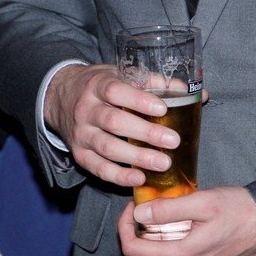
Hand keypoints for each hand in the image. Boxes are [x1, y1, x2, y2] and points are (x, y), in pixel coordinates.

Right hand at [44, 64, 180, 186]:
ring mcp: (81, 134)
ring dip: (136, 158)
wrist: (61, 97)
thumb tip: (195, 93)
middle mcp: (86, 110)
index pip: (115, 91)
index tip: (162, 109)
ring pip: (107, 148)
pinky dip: (119, 177)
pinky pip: (98, 169)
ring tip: (163, 163)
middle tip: (173, 141)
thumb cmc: (101, 86)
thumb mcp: (121, 75)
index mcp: (98, 85)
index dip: (139, 100)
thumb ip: (155, 83)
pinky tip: (139, 179)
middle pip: (114, 122)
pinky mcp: (80, 154)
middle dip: (145, 133)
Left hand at [118, 187, 255, 255]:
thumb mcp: (203, 203)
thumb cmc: (241, 211)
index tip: (133, 204)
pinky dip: (171, 235)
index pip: (132, 249)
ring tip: (172, 207)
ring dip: (157, 230)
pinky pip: (173, 253)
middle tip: (153, 200)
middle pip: (143, 251)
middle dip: (141, 225)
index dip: (124, 225)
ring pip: (158, 252)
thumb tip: (138, 213)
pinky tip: (186, 218)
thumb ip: (168, 209)